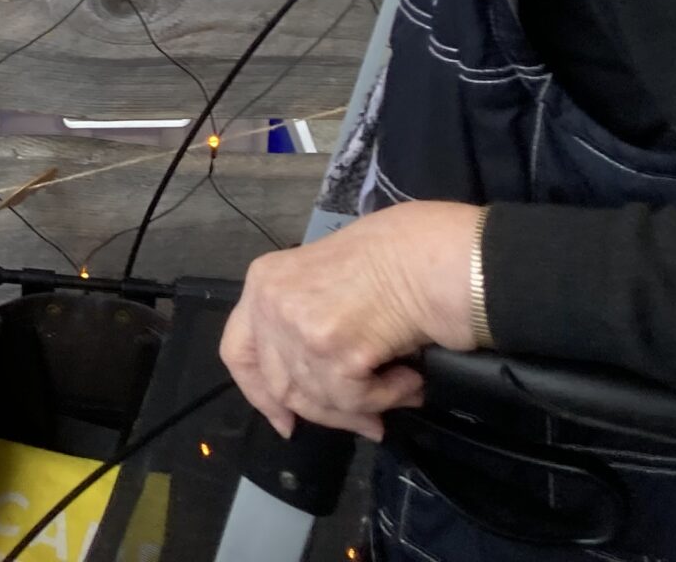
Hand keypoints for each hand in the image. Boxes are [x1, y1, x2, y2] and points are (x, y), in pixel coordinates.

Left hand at [221, 201, 483, 441]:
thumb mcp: (328, 279)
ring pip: (318, 399)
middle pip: (280, 385)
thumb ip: (305, 321)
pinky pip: (355, 400)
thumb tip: (315, 384)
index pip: (238, 351)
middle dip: (325, 411)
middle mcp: (271, 303)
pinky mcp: (334, 351)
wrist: (438, 253)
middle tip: (368, 420)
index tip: (284, 421)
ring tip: (403, 386)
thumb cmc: (398, 255)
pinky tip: (410, 379)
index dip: (259, 393)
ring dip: (364, 405)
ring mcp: (300, 327)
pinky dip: (388, 397)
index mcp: (264, 281)